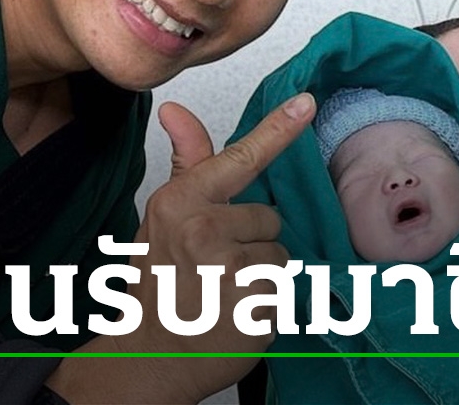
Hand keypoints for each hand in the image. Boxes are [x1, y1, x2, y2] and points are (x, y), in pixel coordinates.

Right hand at [47, 92, 313, 403]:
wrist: (152, 355)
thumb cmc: (160, 282)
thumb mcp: (164, 218)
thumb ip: (187, 165)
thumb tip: (175, 109)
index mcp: (181, 202)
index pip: (240, 158)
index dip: (277, 129)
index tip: (306, 103)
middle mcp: (204, 228)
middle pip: (268, 216)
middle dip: (252, 240)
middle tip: (216, 267)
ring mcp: (229, 267)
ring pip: (279, 254)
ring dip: (260, 274)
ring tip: (225, 291)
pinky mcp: (254, 302)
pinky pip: (283, 289)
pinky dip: (266, 304)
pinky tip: (235, 313)